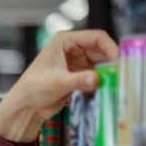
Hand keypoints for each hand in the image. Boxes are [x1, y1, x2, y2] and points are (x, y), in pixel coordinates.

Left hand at [0, 29, 119, 141]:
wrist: (24, 107)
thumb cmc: (32, 90)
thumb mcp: (56, 83)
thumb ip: (78, 80)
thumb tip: (97, 79)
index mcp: (65, 41)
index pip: (96, 38)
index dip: (110, 48)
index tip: (119, 62)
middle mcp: (72, 48)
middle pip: (101, 50)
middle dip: (111, 61)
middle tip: (120, 75)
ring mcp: (76, 61)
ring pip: (101, 62)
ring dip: (107, 71)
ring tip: (114, 82)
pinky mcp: (78, 74)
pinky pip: (96, 73)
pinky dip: (102, 79)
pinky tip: (106, 87)